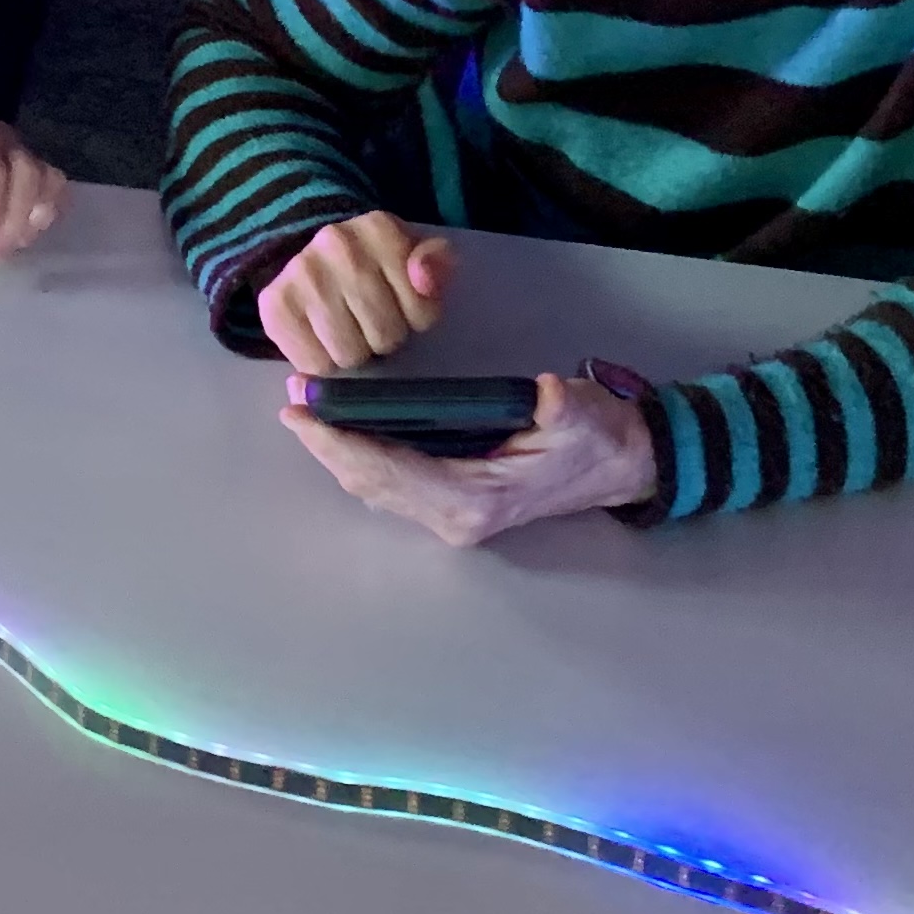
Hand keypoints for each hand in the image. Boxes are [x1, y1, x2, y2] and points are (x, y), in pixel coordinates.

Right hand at [257, 212, 456, 375]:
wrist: (311, 257)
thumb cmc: (375, 265)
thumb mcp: (415, 258)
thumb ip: (438, 264)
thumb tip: (424, 279)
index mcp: (379, 228)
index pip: (420, 314)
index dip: (414, 320)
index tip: (398, 302)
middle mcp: (336, 243)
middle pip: (384, 337)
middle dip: (383, 338)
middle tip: (369, 319)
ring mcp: (300, 273)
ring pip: (349, 356)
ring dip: (353, 353)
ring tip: (346, 328)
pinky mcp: (273, 304)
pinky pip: (314, 365)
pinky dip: (321, 362)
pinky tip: (319, 337)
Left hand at [279, 372, 657, 544]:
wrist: (621, 464)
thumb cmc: (598, 436)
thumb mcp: (583, 415)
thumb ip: (561, 407)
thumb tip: (542, 396)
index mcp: (478, 497)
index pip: (389, 470)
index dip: (339, 442)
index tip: (301, 413)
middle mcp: (455, 517)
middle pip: (370, 483)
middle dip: (326, 445)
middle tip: (291, 402)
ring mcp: (453, 516)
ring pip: (376, 488)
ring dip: (338, 453)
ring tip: (305, 412)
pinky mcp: (454, 504)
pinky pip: (392, 484)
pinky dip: (360, 458)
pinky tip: (342, 431)